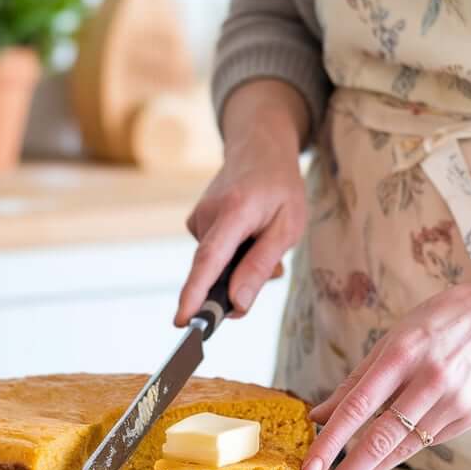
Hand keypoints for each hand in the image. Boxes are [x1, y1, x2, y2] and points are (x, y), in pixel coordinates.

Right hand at [175, 80, 309, 325]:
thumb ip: (260, 266)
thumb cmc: (280, 189)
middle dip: (236, 285)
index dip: (195, 293)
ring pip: (217, 264)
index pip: (209, 259)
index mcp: (234, 212)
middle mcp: (207, 214)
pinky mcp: (196, 223)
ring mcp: (198, 218)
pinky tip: (247, 233)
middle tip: (272, 266)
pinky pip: (214, 254)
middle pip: (212, 270)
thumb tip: (237, 305)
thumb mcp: (287, 228)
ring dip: (240, 265)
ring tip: (263, 237)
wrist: (259, 149)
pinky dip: (232, 254)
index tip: (183, 320)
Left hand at [301, 237, 470, 469]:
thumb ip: (355, 382)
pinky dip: (400, 450)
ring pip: (403, 449)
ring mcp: (454, 402)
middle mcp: (430, 380)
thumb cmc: (435, 324)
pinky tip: (381, 460)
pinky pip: (426, 441)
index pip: (358, 406)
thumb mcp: (390, 340)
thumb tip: (318, 417)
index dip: (331, 442)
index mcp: (402, 354)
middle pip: (380, 440)